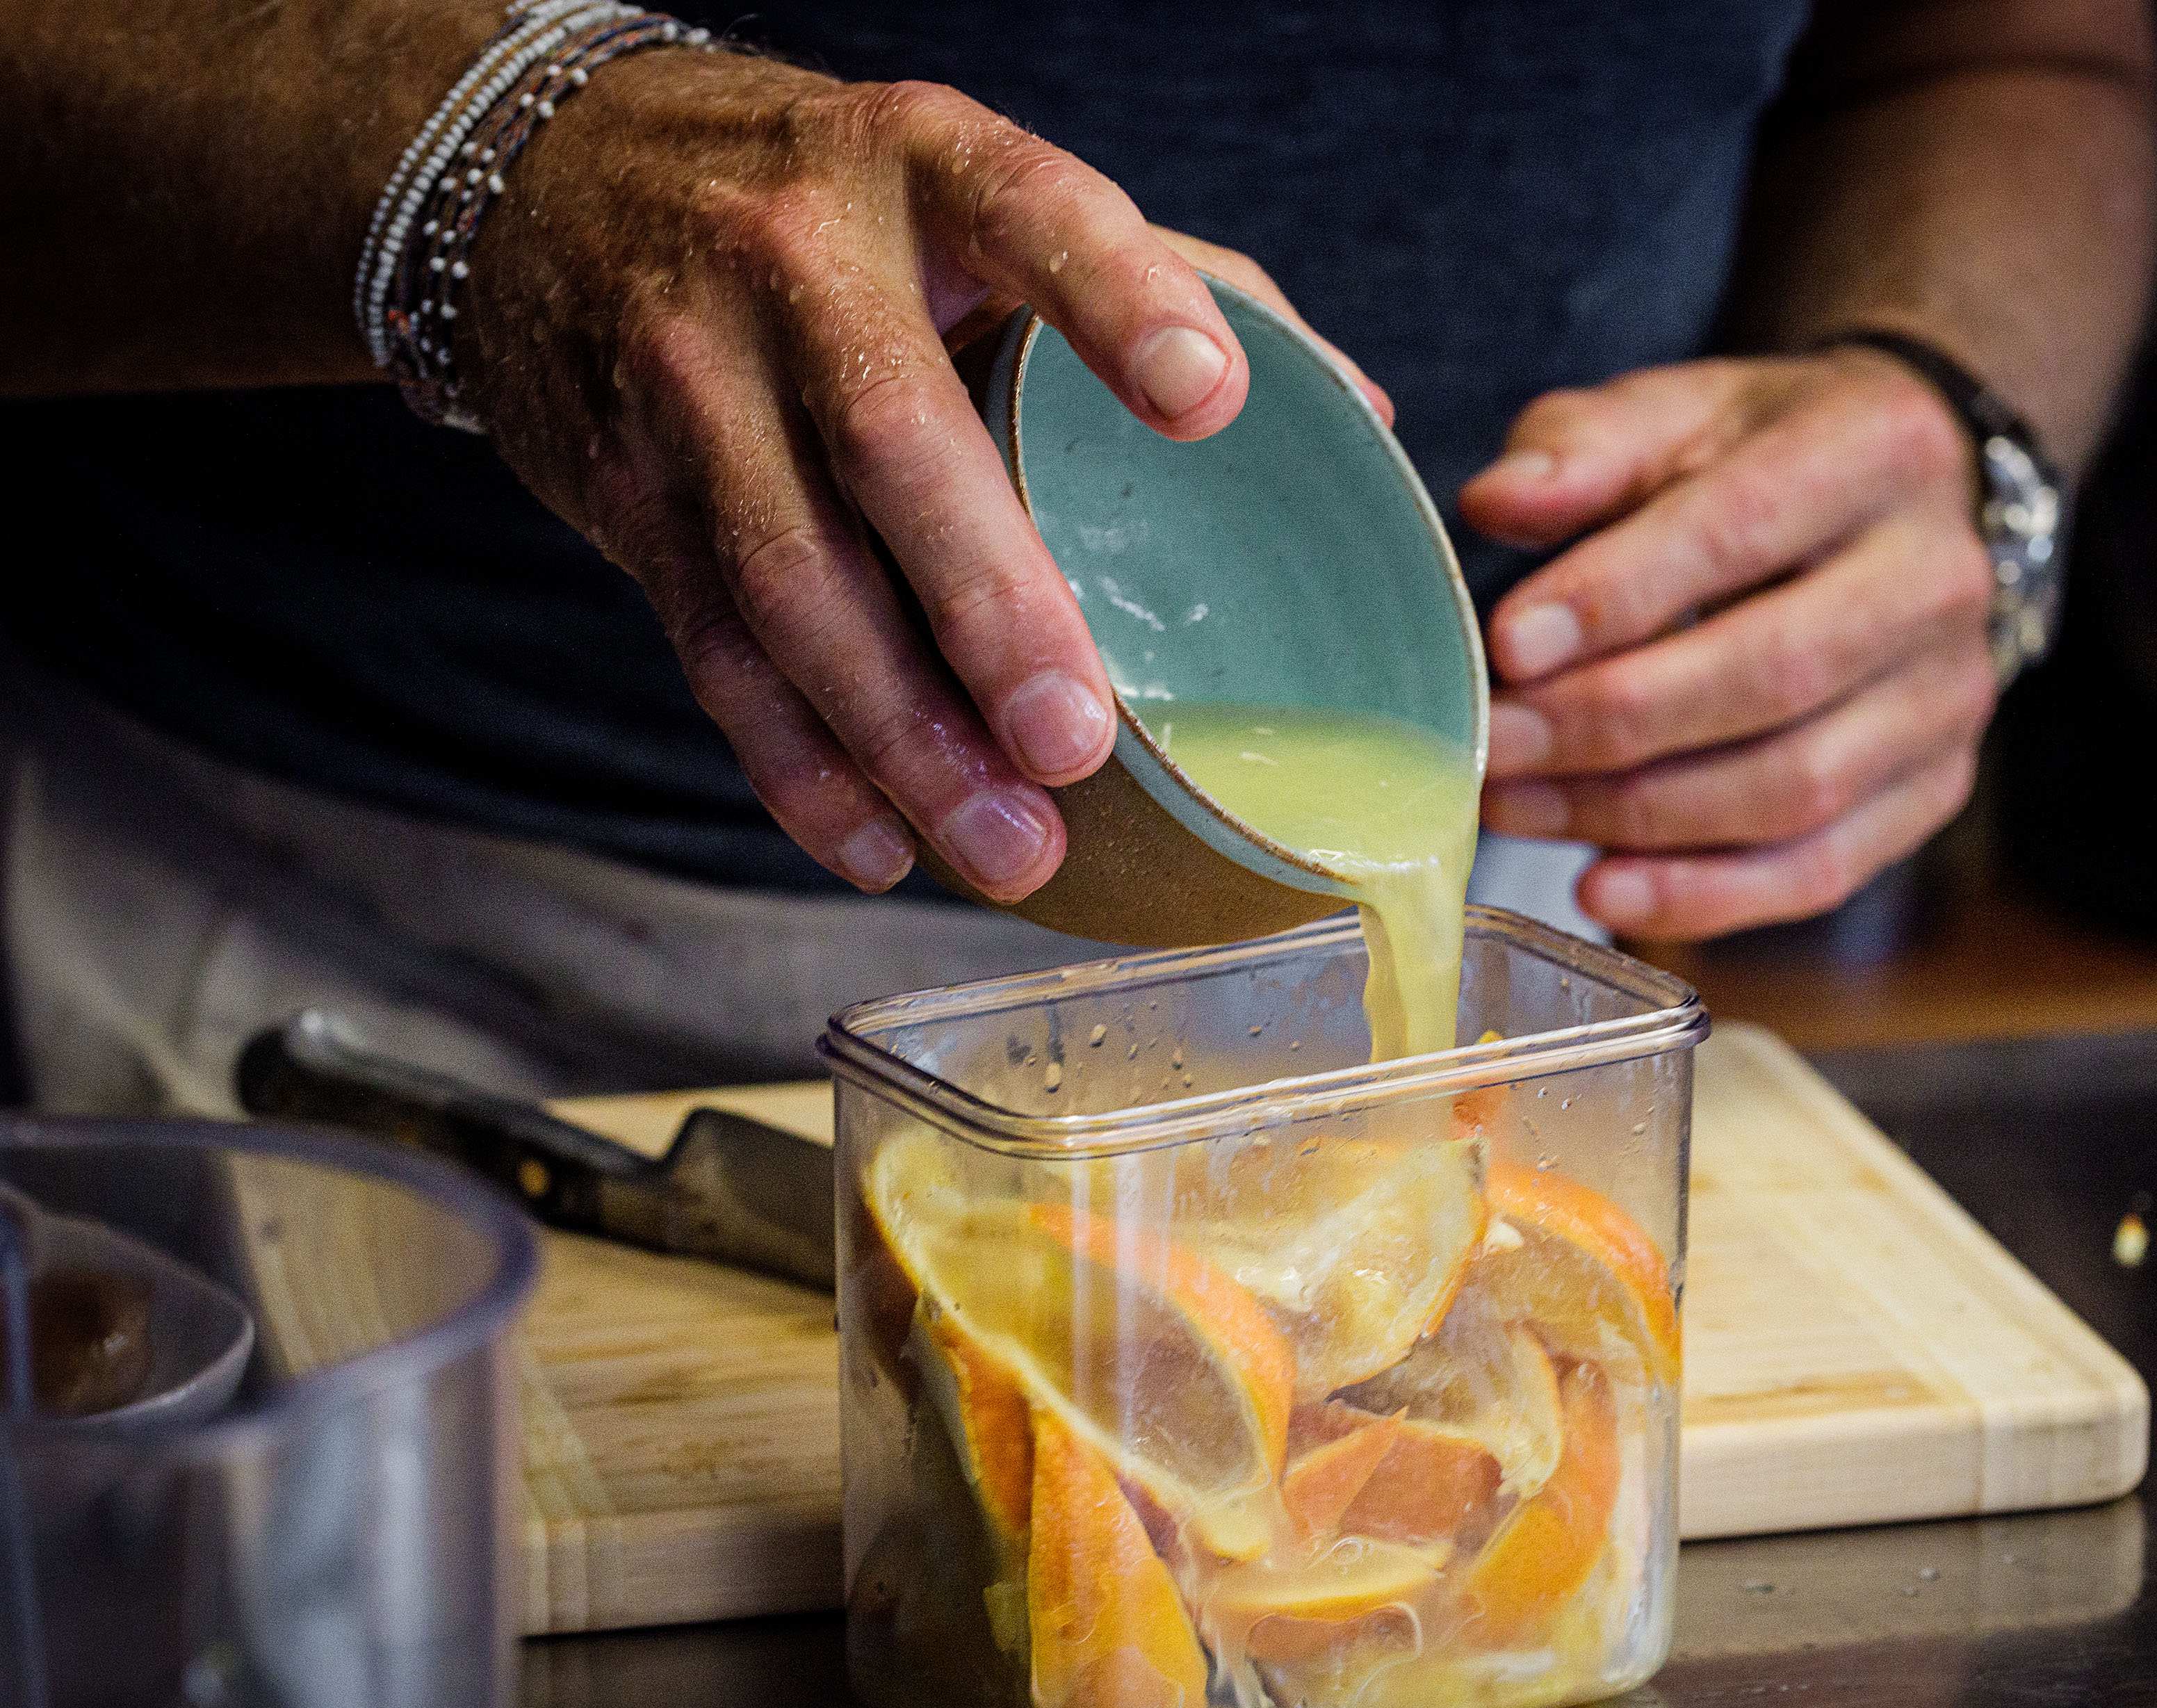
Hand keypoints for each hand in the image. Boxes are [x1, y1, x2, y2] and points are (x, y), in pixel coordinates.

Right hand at [463, 59, 1370, 900]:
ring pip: (791, 579)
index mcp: (926, 168)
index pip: (1034, 215)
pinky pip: (714, 651)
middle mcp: (798, 263)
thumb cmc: (837, 210)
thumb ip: (1162, 275)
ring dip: (900, 736)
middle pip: (892, 441)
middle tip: (1075, 742)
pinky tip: (879, 845)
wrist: (559, 184)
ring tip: (1010, 847)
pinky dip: (798, 766)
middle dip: (988, 607)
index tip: (1207, 401)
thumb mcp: (978, 185)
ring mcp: (694, 381)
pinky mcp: (628, 493)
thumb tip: (1355, 415)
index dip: (1120, 302)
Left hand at [1460, 350, 1998, 938]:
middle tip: (1493, 747)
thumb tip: (1495, 498)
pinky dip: (1703, 895)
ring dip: (1635, 815)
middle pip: (1769, 675)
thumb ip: (1582, 448)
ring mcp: (1947, 696)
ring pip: (1791, 788)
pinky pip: (1818, 869)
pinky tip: (1603, 890)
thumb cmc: (1758, 459)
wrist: (1896, 504)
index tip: (1508, 646)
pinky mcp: (1933, 787)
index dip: (1616, 596)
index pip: (1740, 530)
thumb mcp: (1673, 415)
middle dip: (1608, 724)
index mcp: (1874, 451)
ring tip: (1518, 808)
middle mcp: (1937, 578)